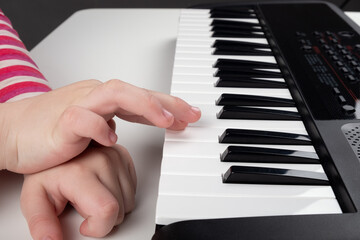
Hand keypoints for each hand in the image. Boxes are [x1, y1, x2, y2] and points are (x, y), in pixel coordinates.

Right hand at [0, 79, 200, 172]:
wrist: (14, 133)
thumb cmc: (53, 130)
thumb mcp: (94, 127)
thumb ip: (116, 123)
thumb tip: (136, 125)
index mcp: (104, 100)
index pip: (142, 97)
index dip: (169, 104)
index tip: (191, 115)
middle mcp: (95, 98)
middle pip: (135, 91)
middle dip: (166, 102)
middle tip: (189, 115)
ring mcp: (78, 106)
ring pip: (114, 94)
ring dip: (143, 106)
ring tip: (166, 121)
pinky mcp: (61, 122)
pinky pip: (82, 119)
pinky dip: (99, 127)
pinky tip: (112, 139)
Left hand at [20, 144, 136, 239]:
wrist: (52, 144)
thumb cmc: (46, 171)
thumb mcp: (34, 199)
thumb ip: (41, 223)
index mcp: (80, 173)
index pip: (107, 210)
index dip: (98, 227)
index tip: (84, 225)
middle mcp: (102, 161)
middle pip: (119, 210)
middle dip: (103, 218)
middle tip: (83, 205)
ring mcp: (115, 156)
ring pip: (128, 202)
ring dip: (113, 206)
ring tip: (91, 195)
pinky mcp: (124, 156)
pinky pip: (132, 189)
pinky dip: (120, 195)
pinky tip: (102, 187)